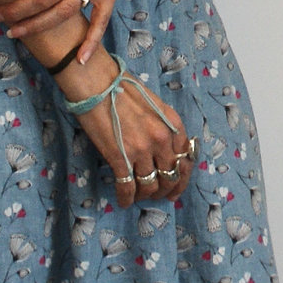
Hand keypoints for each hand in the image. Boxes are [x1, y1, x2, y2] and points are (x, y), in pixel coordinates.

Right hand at [55, 51, 194, 210]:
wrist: (97, 82)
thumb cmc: (122, 86)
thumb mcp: (154, 104)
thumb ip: (162, 126)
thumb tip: (162, 148)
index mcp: (172, 123)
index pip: (186, 159)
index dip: (182, 177)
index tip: (175, 187)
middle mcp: (162, 138)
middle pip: (171, 176)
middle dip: (166, 190)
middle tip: (158, 196)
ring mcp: (141, 150)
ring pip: (150, 185)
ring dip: (145, 195)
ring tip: (139, 197)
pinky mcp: (120, 158)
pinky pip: (127, 187)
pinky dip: (126, 198)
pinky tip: (123, 201)